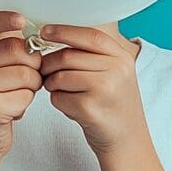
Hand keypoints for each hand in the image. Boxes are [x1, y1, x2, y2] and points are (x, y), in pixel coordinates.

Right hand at [0, 10, 42, 156]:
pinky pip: (24, 95)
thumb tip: (37, 34)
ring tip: (17, 92)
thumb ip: (10, 46)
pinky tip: (12, 107)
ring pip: (25, 73)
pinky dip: (26, 102)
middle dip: (33, 63)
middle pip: (17, 49)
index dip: (6, 20)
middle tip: (27, 75)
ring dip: (32, 84)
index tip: (21, 20)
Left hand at [37, 24, 148, 154]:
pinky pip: (58, 97)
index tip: (44, 31)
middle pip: (68, 56)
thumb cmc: (113, 103)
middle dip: (49, 63)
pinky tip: (70, 106)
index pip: (89, 35)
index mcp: (122, 57)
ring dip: (51, 83)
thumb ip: (92, 53)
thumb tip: (53, 34)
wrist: (127, 139)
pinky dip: (57, 101)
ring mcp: (104, 90)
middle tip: (45, 71)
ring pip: (60, 76)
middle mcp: (116, 71)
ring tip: (59, 90)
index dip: (63, 31)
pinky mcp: (90, 109)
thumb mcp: (115, 72)